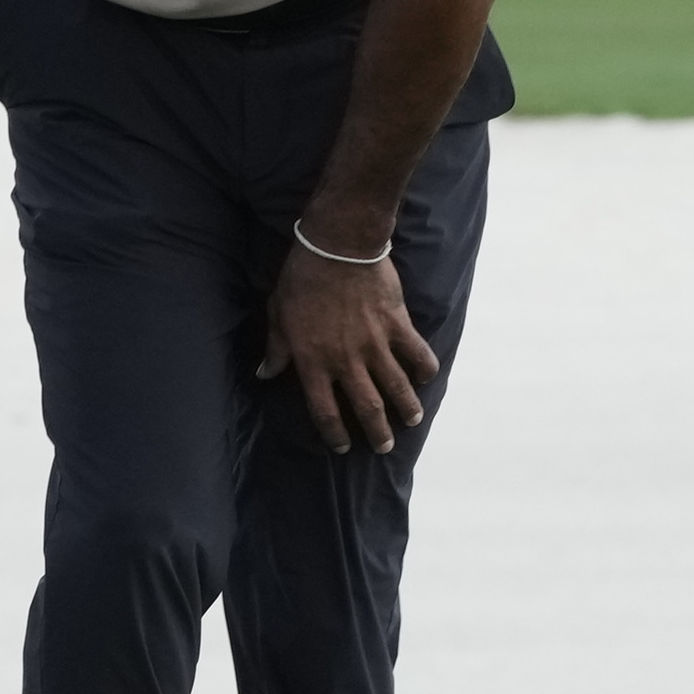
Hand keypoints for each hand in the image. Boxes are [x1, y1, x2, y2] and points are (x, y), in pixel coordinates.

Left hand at [255, 238, 439, 454]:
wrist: (337, 246)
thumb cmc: (302, 278)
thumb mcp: (278, 314)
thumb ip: (277, 349)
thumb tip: (265, 373)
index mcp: (314, 362)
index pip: (325, 411)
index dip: (334, 434)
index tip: (342, 447)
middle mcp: (347, 361)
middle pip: (367, 408)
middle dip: (378, 433)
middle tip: (384, 446)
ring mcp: (375, 345)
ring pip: (397, 388)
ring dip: (407, 408)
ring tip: (413, 420)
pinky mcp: (397, 325)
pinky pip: (417, 353)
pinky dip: (425, 367)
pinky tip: (427, 377)